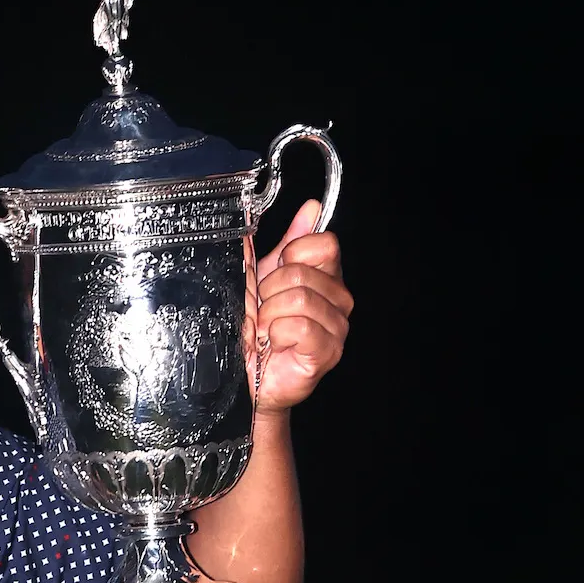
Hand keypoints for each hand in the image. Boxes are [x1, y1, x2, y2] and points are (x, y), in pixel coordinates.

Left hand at [250, 198, 353, 414]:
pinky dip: (277, 333)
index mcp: (325, 276)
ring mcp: (337, 327)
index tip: (273, 273)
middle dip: (269, 290)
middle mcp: (338, 299)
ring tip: (265, 329)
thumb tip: (312, 208)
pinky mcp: (328, 352)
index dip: (292, 254)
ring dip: (269, 314)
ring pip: (300, 299)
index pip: (325, 244)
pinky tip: (274, 343)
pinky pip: (301, 327)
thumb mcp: (263, 276)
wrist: (245, 374)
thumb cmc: (254, 328)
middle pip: (303, 272)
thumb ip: (286, 242)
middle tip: (262, 310)